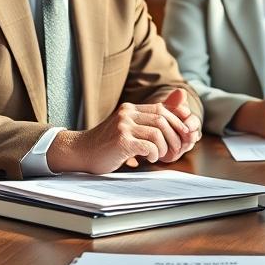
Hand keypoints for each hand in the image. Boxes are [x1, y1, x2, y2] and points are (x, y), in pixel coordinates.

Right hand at [47, 89, 199, 172]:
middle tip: (176, 150)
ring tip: (159, 155)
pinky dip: (154, 154)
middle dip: (175, 136)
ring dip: (164, 147)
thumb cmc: (107, 144)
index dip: (177, 122)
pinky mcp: (121, 141)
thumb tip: (179, 106)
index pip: (162, 109)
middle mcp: (127, 114)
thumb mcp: (128, 128)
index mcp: (130, 109)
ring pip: (157, 133)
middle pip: (162, 120)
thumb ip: (148, 121)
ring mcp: (123, 126)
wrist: (80, 152)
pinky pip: (148, 146)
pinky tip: (148, 158)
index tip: (183, 135)